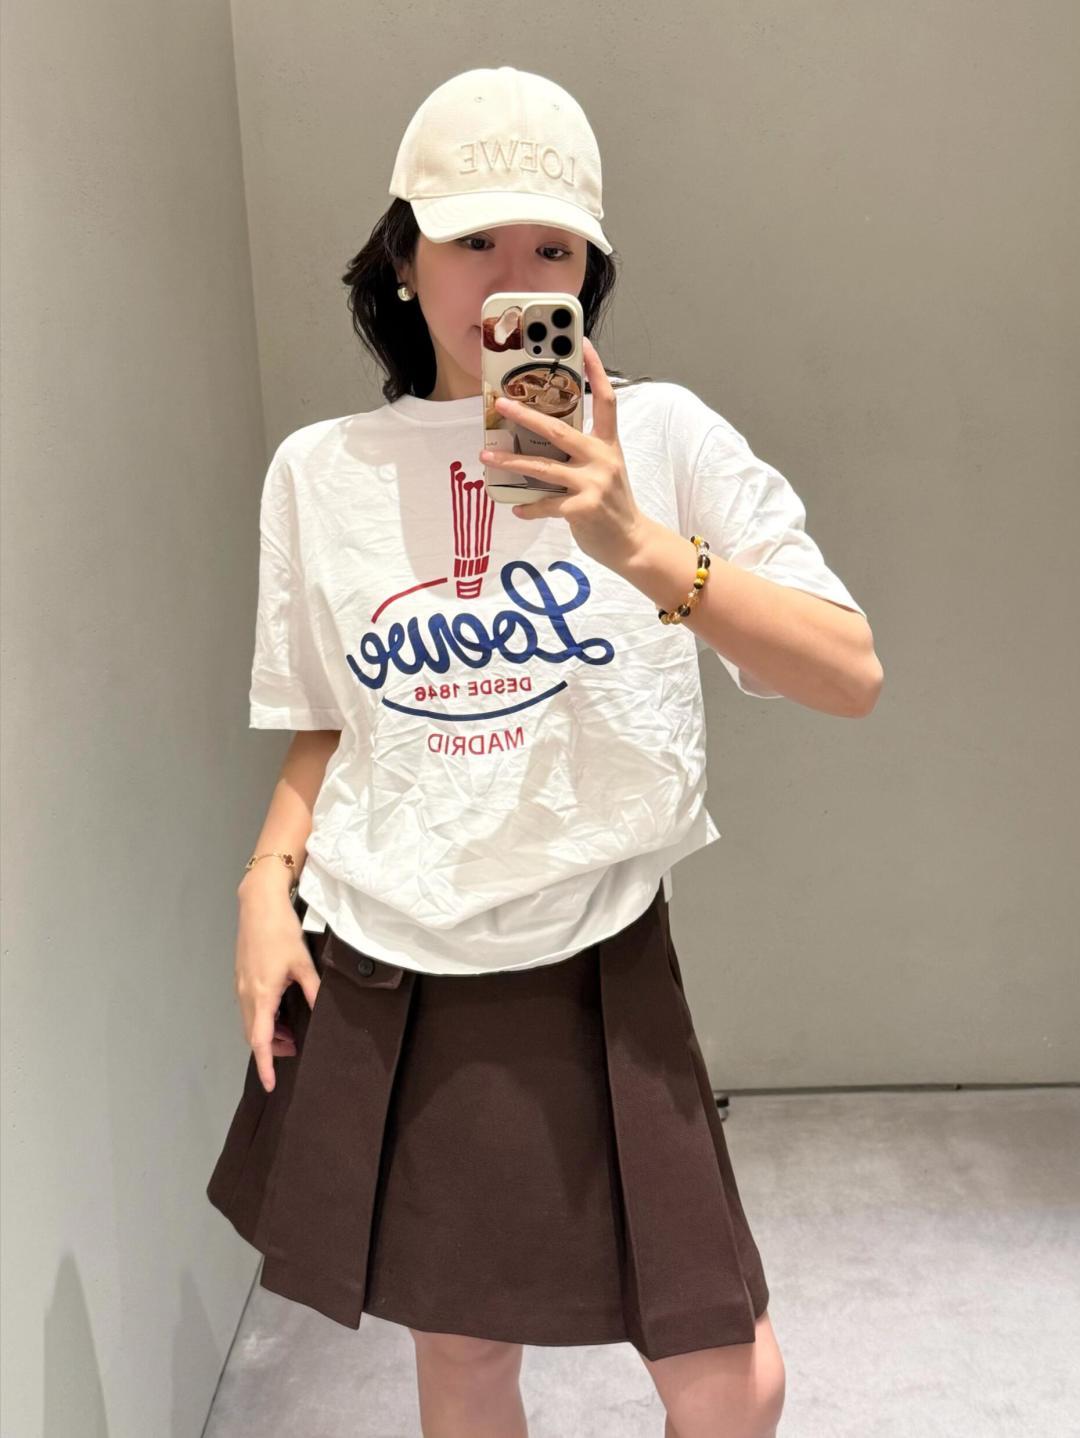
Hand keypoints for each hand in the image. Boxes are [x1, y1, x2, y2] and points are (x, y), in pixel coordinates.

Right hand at [234, 892, 320, 1091]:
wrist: (259, 904)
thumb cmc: (280, 930)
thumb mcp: (303, 962)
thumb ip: (313, 990)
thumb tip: (323, 1012)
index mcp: (261, 995)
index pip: (260, 1041)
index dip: (266, 1065)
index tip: (271, 1084)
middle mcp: (246, 994)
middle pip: (254, 1034)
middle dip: (271, 1048)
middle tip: (295, 1049)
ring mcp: (241, 985)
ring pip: (250, 1021)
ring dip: (267, 1032)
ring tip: (292, 1030)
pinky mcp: (242, 976)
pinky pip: (249, 1007)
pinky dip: (263, 1017)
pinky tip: (280, 1010)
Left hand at [478, 336, 649, 571]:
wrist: (633, 543)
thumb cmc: (613, 505)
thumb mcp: (606, 471)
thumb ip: (582, 454)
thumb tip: (542, 443)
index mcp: (608, 445)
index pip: (606, 400)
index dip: (596, 370)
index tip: (583, 343)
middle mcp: (601, 459)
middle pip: (558, 429)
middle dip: (526, 415)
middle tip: (501, 404)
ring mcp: (592, 484)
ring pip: (542, 468)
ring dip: (510, 461)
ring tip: (486, 455)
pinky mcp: (582, 509)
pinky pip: (545, 504)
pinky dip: (527, 507)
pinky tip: (515, 508)